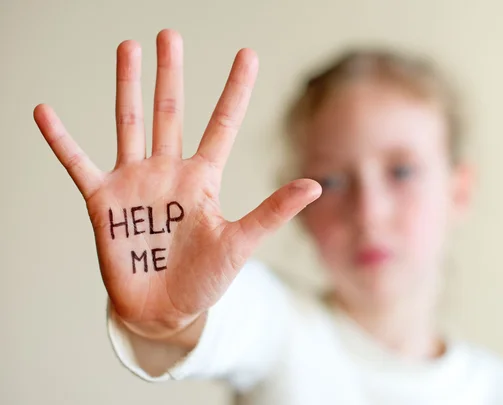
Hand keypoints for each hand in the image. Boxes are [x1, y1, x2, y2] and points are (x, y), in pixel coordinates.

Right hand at [33, 29, 320, 338]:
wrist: (164, 311)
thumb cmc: (205, 279)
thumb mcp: (241, 243)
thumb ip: (272, 212)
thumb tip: (315, 184)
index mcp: (203, 179)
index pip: (222, 124)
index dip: (236, 90)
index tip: (247, 55)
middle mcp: (169, 172)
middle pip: (170, 112)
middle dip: (171, 74)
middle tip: (169, 35)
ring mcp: (135, 183)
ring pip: (130, 124)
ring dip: (128, 86)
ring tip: (128, 48)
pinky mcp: (104, 202)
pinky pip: (78, 164)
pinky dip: (60, 140)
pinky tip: (45, 112)